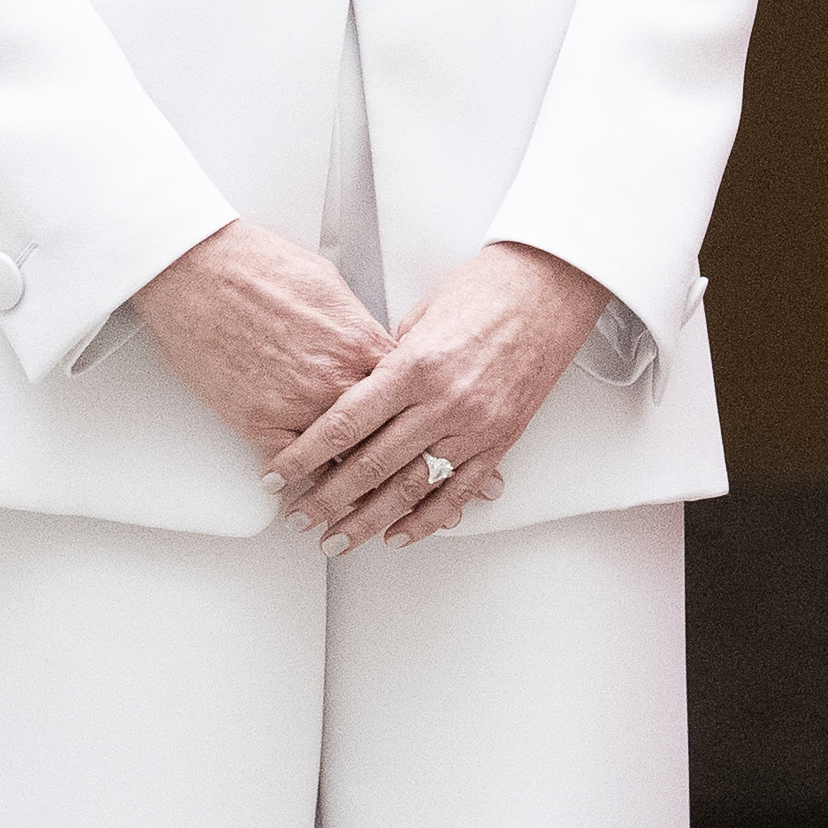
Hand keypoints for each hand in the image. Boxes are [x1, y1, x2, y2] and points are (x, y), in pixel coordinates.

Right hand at [134, 219, 389, 471]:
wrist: (201, 272)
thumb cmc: (258, 267)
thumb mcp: (330, 287)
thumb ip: (356, 327)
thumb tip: (366, 346)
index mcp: (362, 344)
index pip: (404, 398)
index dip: (406, 419)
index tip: (405, 432)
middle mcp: (338, 380)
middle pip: (381, 438)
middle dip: (386, 459)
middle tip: (391, 476)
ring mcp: (299, 405)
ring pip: (340, 463)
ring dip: (346, 481)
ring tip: (351, 496)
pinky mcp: (259, 423)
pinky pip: (291, 469)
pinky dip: (298, 481)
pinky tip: (302, 487)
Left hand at [265, 241, 608, 547]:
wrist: (550, 287)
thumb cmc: (485, 289)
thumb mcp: (420, 317)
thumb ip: (387, 363)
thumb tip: (358, 394)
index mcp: (413, 366)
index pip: (344, 424)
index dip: (305, 456)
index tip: (277, 475)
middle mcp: (443, 401)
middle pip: (371, 465)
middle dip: (327, 499)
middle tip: (299, 518)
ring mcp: (474, 425)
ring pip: (411, 489)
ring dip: (369, 521)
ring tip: (338, 540)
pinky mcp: (501, 439)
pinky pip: (458, 492)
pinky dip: (427, 520)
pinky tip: (399, 535)